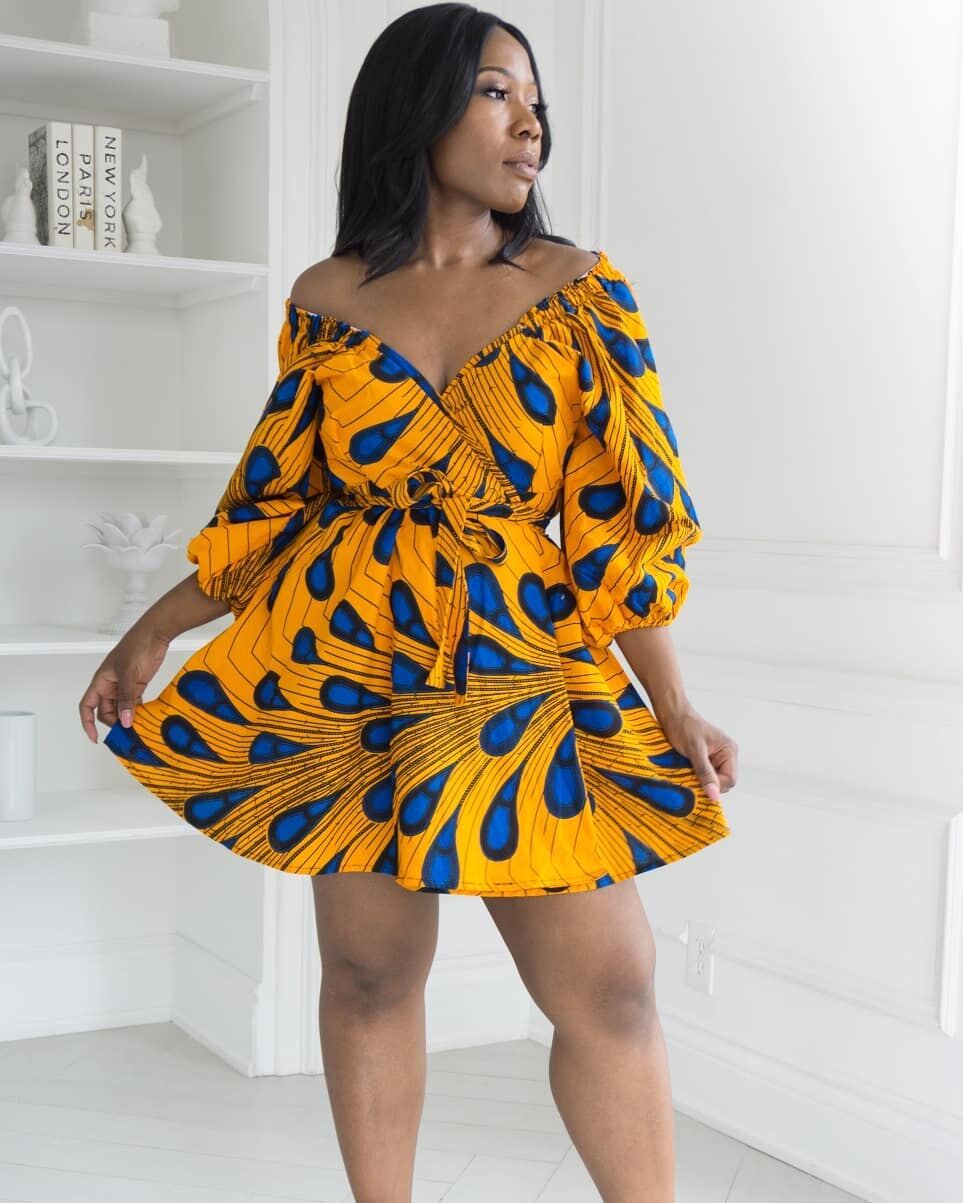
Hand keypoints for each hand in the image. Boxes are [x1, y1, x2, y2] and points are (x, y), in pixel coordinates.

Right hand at [78, 622, 171, 742]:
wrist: (155, 634)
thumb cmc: (136, 646)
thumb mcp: (128, 673)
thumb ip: (127, 698)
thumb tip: (125, 720)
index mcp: (101, 682)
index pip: (87, 706)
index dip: (87, 723)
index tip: (95, 737)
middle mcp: (110, 686)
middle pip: (106, 712)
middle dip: (114, 724)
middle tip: (127, 735)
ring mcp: (124, 687)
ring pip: (121, 710)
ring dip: (127, 720)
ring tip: (137, 730)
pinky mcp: (138, 686)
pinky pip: (134, 704)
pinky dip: (138, 712)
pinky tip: (145, 720)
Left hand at [654, 704, 737, 802]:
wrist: (671, 713)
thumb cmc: (683, 725)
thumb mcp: (694, 750)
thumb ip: (705, 773)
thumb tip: (714, 795)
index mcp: (729, 751)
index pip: (730, 780)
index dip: (715, 786)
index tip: (698, 784)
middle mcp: (726, 755)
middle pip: (722, 782)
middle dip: (707, 783)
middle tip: (691, 776)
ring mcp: (716, 758)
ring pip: (712, 780)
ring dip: (700, 780)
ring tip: (688, 771)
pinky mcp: (705, 760)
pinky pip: (704, 775)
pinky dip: (695, 776)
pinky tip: (686, 770)